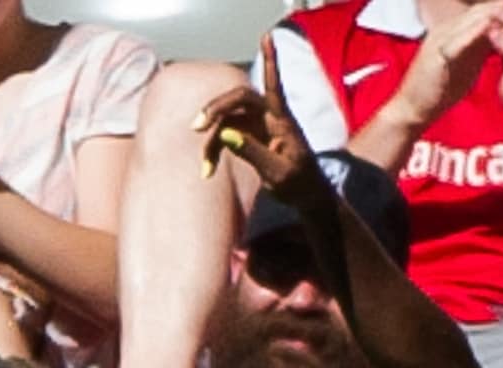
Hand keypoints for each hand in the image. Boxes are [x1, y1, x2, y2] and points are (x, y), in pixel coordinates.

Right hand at [197, 36, 323, 206]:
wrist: (306, 195)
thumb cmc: (299, 183)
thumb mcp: (278, 173)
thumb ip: (253, 152)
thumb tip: (226, 134)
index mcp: (282, 119)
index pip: (274, 85)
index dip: (270, 60)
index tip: (267, 37)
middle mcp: (268, 116)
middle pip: (236, 99)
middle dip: (215, 109)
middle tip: (197, 126)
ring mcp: (256, 125)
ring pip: (225, 121)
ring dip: (211, 141)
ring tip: (206, 169)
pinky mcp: (247, 136)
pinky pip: (223, 136)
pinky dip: (213, 151)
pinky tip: (208, 171)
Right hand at [385, 1, 499, 128]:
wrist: (413, 107)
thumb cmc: (440, 88)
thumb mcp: (466, 62)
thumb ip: (480, 48)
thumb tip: (502, 37)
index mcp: (454, 31)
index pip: (484, 11)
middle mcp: (447, 30)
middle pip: (480, 10)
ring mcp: (441, 40)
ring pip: (472, 20)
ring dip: (496, 16)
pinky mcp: (437, 55)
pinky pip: (459, 40)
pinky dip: (478, 35)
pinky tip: (495, 33)